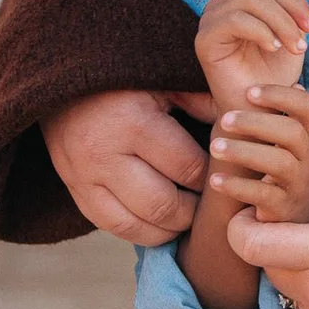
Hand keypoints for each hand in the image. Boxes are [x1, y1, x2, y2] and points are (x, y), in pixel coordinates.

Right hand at [41, 90, 212, 245]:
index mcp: (134, 124)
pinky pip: (110, 226)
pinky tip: (160, 221)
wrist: (63, 79)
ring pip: (136, 226)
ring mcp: (83, 177)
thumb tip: (245, 129)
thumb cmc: (126, 78)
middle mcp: (104, 156)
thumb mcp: (166, 81)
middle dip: (194, 212)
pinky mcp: (73, 190)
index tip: (227, 175)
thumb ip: (205, 104)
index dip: (213, 178)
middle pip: (164, 207)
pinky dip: (140, 230)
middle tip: (210, 203)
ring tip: (187, 216)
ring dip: (168, 229)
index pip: (188, 170)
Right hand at [196, 0, 308, 110]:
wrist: (261, 110)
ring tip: (299, 47)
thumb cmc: (276, 72)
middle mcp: (223, 2)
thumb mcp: (293, 31)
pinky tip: (275, 49)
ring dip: (283, 21)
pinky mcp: (204, 39)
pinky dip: (263, 31)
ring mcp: (211, 19)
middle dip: (294, 2)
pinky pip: (236, 19)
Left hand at [207, 83, 308, 222]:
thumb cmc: (291, 162)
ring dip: (245, 152)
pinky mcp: (283, 208)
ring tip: (215, 146)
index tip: (249, 90)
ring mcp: (298, 183)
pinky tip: (215, 180)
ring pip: (278, 164)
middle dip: (257, 122)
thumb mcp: (295, 136)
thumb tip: (264, 66)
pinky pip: (262, 196)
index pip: (305, 106)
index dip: (279, 95)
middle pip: (292, 133)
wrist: (307, 212)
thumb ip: (282, 110)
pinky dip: (237, 187)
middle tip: (224, 118)